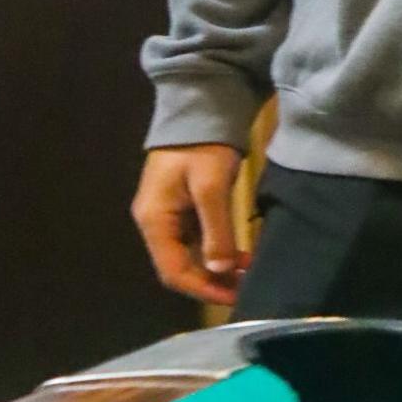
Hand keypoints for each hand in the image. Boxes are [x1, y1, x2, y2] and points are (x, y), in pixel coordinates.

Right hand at [131, 145, 250, 305]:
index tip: (235, 297)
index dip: (203, 289)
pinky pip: (197, 238)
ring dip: (216, 267)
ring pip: (190, 254)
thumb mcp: (210, 186)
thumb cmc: (204, 144)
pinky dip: (216, 249)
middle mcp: (156, 221)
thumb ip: (215, 231)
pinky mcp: (183, 204)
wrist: (203, 104)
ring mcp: (169, 213)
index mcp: (154, 219)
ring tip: (247, 272)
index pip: (173, 271)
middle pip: (180, 266)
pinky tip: (239, 252)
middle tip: (245, 287)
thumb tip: (220, 271)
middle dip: (212, 281)